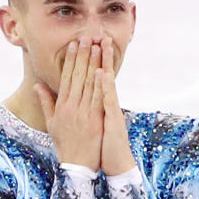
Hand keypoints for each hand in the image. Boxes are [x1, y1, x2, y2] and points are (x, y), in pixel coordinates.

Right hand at [34, 36, 102, 169]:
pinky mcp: (95, 120)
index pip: (66, 77)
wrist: (76, 165)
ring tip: (97, 46)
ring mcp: (84, 113)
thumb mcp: (51, 124)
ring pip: (89, 84)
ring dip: (93, 64)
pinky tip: (104, 70)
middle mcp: (72, 107)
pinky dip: (101, 84)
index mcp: (61, 106)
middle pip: (78, 76)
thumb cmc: (65, 145)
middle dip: (83, 55)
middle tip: (87, 37)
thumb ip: (45, 103)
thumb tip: (37, 86)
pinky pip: (98, 98)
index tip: (73, 44)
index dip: (70, 59)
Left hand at [98, 36, 137, 176]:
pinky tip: (103, 73)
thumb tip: (81, 102)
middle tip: (98, 34)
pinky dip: (106, 87)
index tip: (87, 44)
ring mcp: (111, 111)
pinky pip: (108, 101)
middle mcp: (107, 104)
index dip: (92, 61)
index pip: (95, 79)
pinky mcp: (113, 119)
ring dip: (106, 63)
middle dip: (100, 55)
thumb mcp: (93, 128)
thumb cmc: (104, 149)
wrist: (116, 165)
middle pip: (103, 75)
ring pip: (108, 83)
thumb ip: (86, 112)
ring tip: (103, 45)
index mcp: (100, 105)